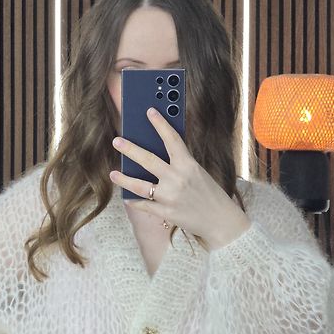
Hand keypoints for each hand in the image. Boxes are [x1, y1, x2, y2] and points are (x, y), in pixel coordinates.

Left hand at [110, 107, 251, 248]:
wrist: (220, 221)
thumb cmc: (210, 195)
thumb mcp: (198, 173)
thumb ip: (180, 165)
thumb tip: (156, 156)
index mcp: (188, 165)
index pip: (172, 139)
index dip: (160, 124)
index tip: (149, 112)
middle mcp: (178, 179)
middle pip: (148, 160)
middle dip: (130, 149)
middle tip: (117, 141)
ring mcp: (170, 197)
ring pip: (140, 186)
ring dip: (124, 179)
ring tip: (113, 173)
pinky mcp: (166, 213)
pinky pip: (145, 206)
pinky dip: (134, 202)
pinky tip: (127, 199)